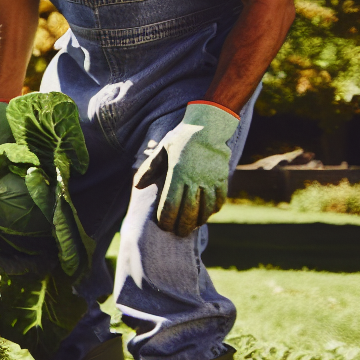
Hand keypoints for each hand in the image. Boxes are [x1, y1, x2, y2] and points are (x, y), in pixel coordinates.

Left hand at [133, 102, 239, 236]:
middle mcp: (195, 179)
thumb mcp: (162, 149)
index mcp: (177, 173)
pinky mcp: (222, 178)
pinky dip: (214, 210)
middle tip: (178, 233)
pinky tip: (208, 214)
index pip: (171, 204)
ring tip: (192, 227)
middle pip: (188, 211)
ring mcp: (210, 179)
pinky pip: (220, 199)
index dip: (167, 219)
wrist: (209, 126)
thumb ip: (150, 168)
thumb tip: (137, 185)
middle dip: (182, 225)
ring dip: (199, 221)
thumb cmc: (182, 138)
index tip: (164, 225)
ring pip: (206, 208)